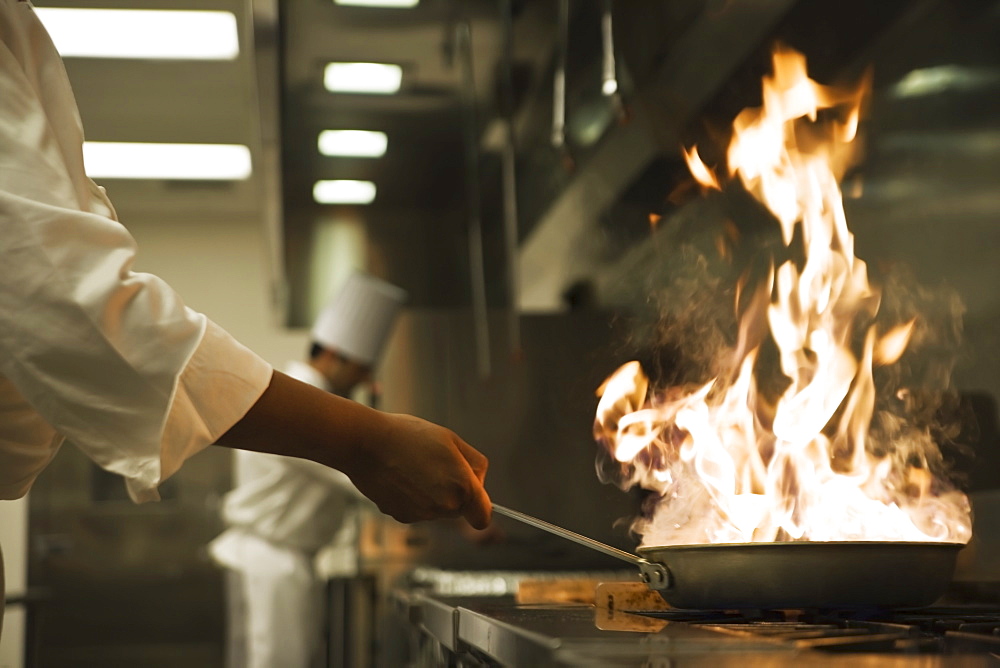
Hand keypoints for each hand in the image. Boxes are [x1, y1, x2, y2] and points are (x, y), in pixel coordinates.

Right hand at [345, 413, 491, 528]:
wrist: (366, 443)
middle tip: (436, 465)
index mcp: (462, 488)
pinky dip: (412, 498)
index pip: (483, 517)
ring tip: (414, 467)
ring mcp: (421, 514)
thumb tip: (478, 480)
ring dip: (432, 494)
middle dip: (454, 492)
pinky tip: (401, 477)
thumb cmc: (409, 436)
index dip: (480, 506)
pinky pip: (416, 510)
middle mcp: (444, 507)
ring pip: (437, 510)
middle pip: (459, 510)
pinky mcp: (401, 517)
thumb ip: (474, 463)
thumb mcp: (451, 439)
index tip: (473, 493)